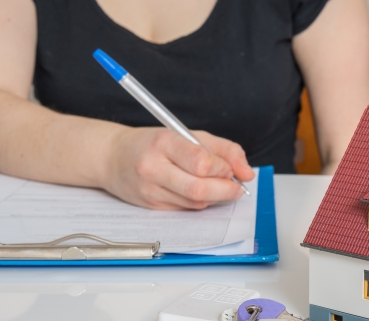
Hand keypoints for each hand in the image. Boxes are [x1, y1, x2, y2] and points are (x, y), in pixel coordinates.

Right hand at [101, 128, 254, 209]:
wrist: (111, 157)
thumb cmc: (154, 143)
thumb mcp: (189, 134)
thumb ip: (224, 150)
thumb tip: (247, 173)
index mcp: (163, 143)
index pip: (201, 162)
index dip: (223, 168)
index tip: (230, 168)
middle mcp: (153, 167)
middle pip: (199, 189)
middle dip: (226, 190)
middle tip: (237, 187)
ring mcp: (149, 190)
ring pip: (196, 202)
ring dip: (216, 197)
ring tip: (218, 185)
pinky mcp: (150, 206)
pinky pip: (186, 209)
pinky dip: (201, 202)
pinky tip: (199, 191)